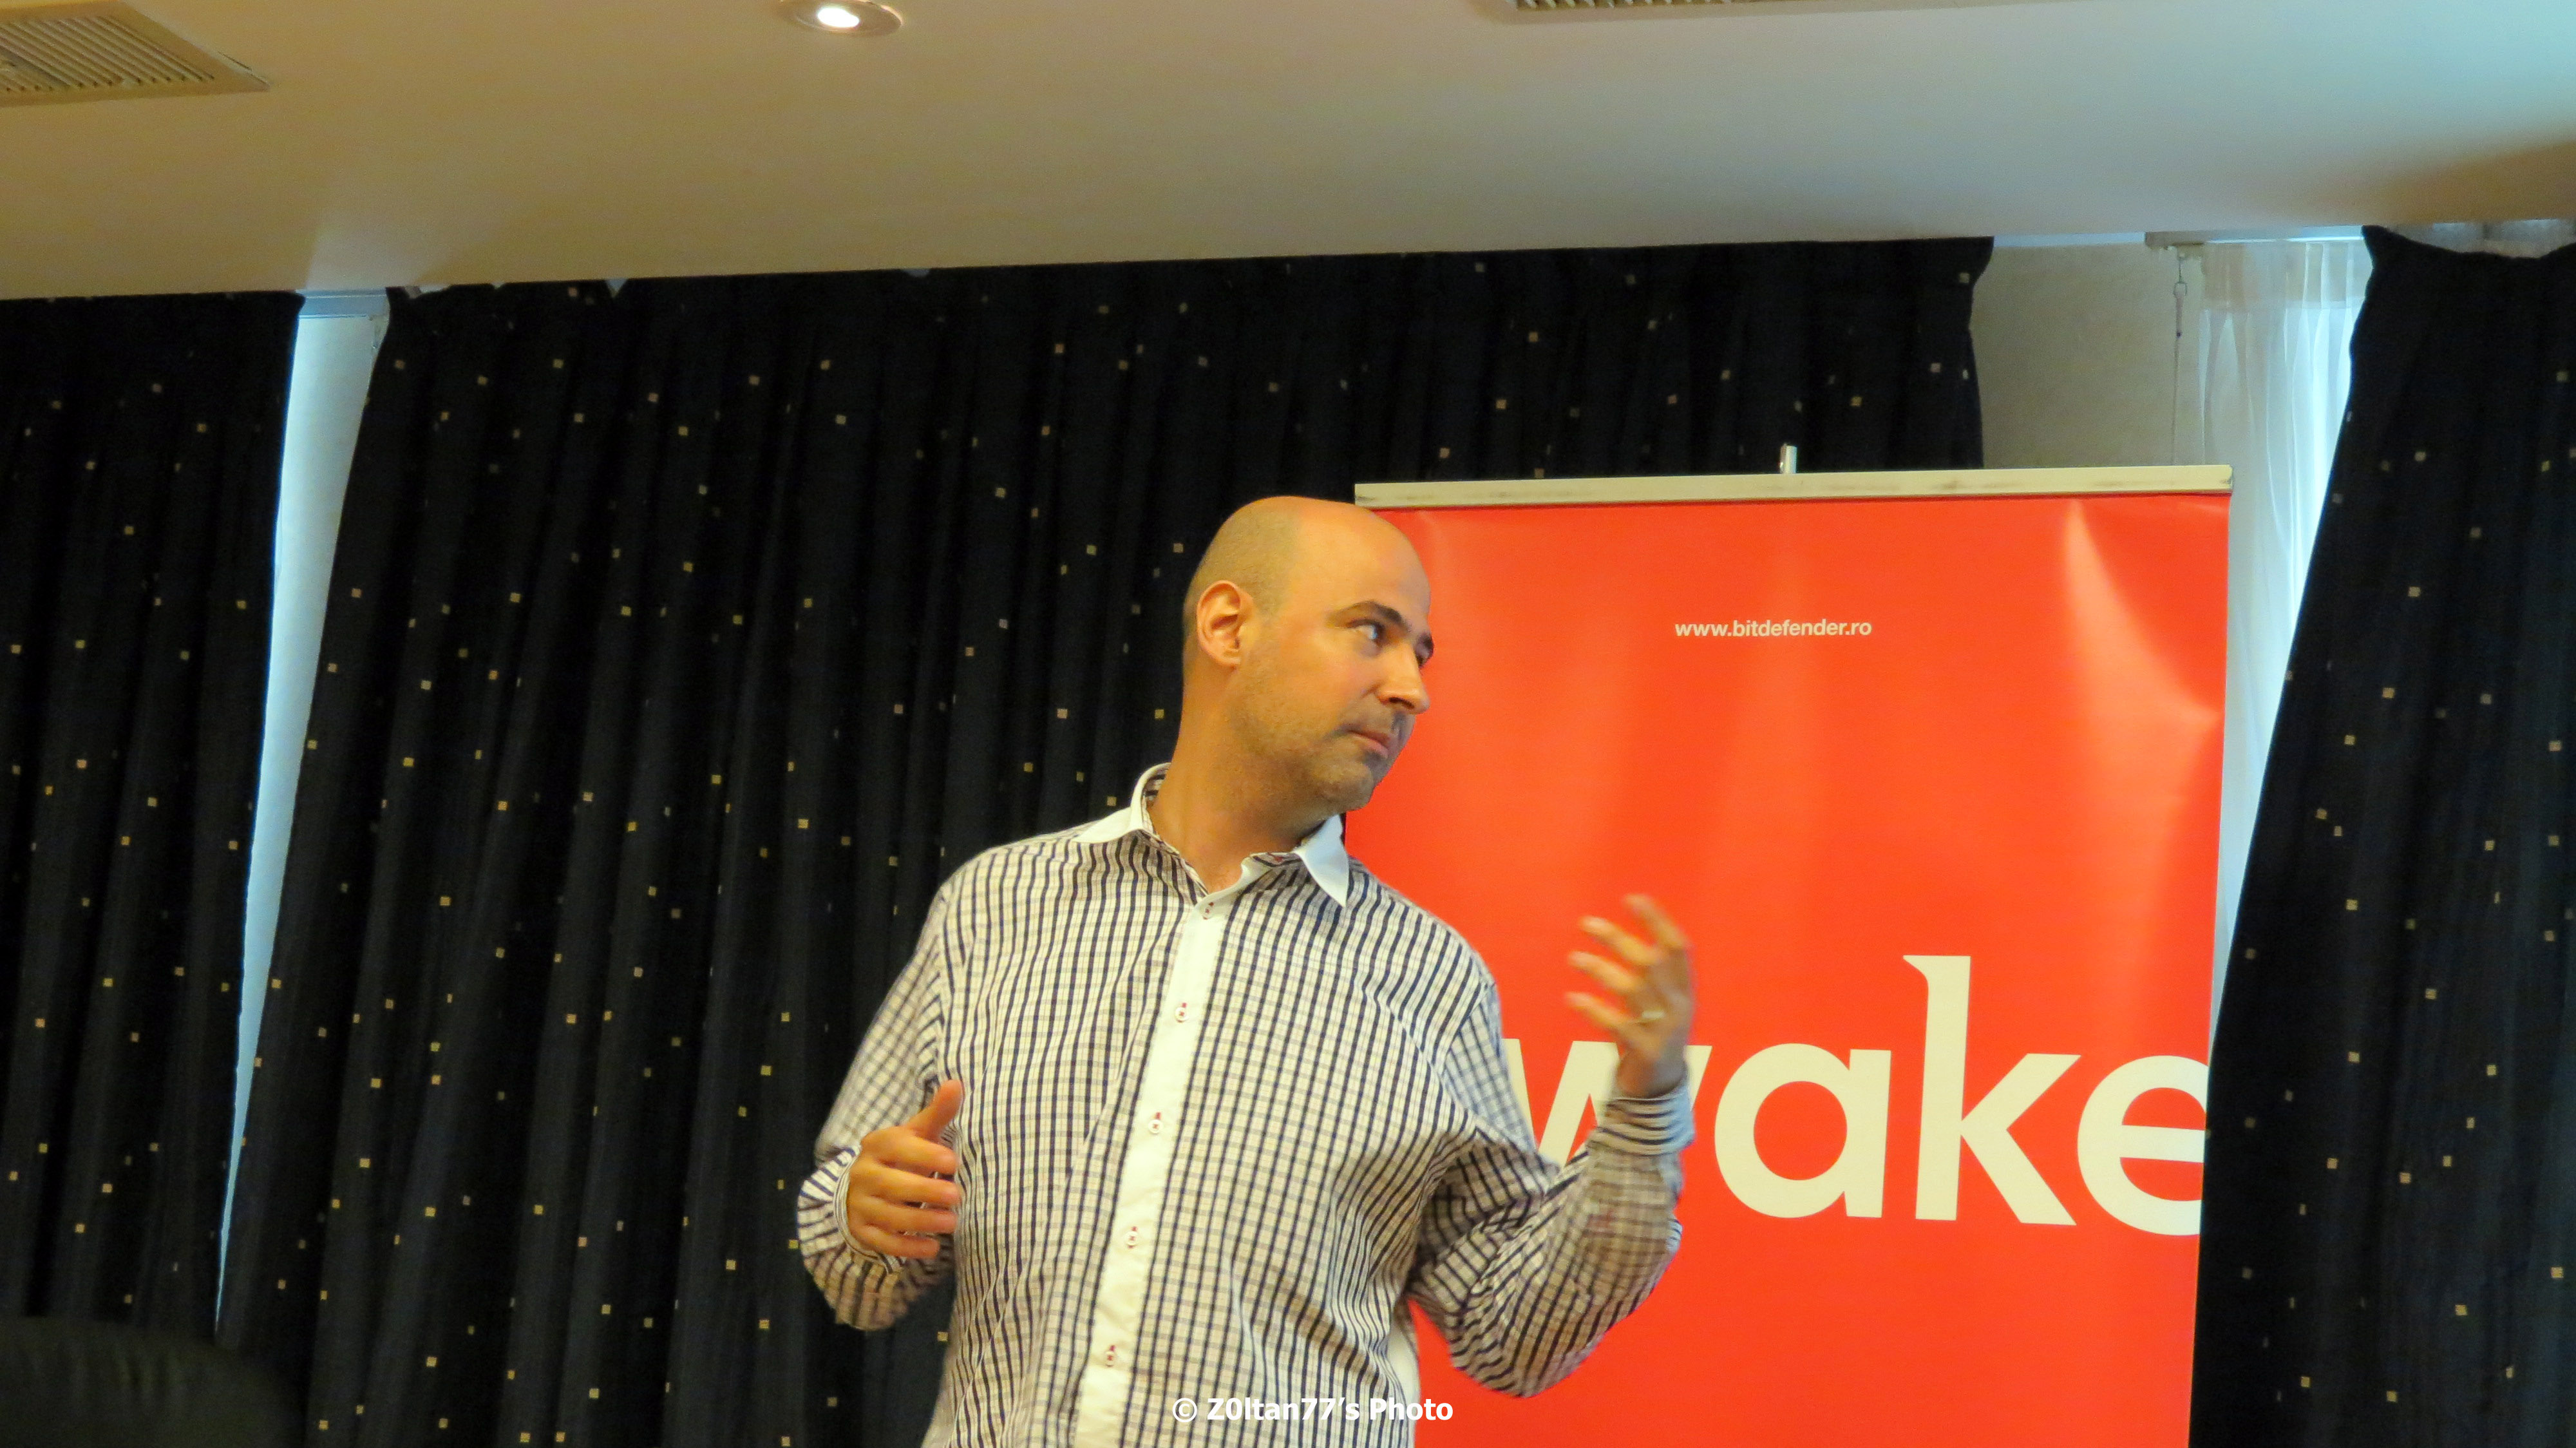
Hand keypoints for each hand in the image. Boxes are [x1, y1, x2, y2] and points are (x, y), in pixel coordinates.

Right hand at [846, 1079, 963, 1259]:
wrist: (861, 1187)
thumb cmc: (902, 1156)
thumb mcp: (917, 1133)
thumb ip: (938, 1113)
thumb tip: (956, 1083)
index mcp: (878, 1144)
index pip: (898, 1147)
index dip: (925, 1154)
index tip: (953, 1162)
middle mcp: (864, 1174)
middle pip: (892, 1185)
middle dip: (925, 1192)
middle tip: (957, 1196)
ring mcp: (860, 1204)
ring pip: (888, 1215)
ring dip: (920, 1221)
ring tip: (952, 1223)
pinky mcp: (862, 1230)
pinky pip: (882, 1242)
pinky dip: (906, 1247)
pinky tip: (932, 1248)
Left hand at [1565, 895, 1695, 1098]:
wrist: (1659, 1087)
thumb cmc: (1652, 1033)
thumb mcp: (1659, 1001)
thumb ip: (1649, 973)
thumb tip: (1619, 933)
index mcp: (1684, 989)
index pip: (1677, 947)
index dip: (1658, 921)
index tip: (1632, 898)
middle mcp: (1679, 1006)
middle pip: (1650, 963)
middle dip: (1618, 938)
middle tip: (1587, 924)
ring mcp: (1665, 1030)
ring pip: (1633, 990)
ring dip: (1600, 969)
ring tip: (1573, 958)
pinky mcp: (1646, 1052)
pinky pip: (1617, 1025)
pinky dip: (1593, 1009)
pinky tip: (1572, 998)